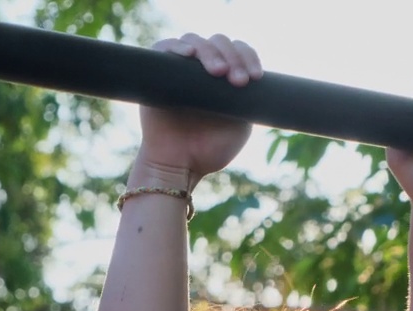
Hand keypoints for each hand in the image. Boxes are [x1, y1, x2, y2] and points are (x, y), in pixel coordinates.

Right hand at [136, 34, 262, 187]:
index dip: (248, 57)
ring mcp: (179, 68)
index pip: (238, 53)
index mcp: (224, 78)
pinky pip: (163, 47)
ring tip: (218, 72)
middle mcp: (202, 69)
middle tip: (237, 81)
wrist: (180, 166)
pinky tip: (189, 54)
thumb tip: (253, 76)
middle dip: (233, 57)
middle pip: (219, 42)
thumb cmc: (209, 150)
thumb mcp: (239, 126)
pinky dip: (177, 46)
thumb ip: (247, 102)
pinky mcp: (156, 72)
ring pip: (195, 41)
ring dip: (210, 52)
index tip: (255, 77)